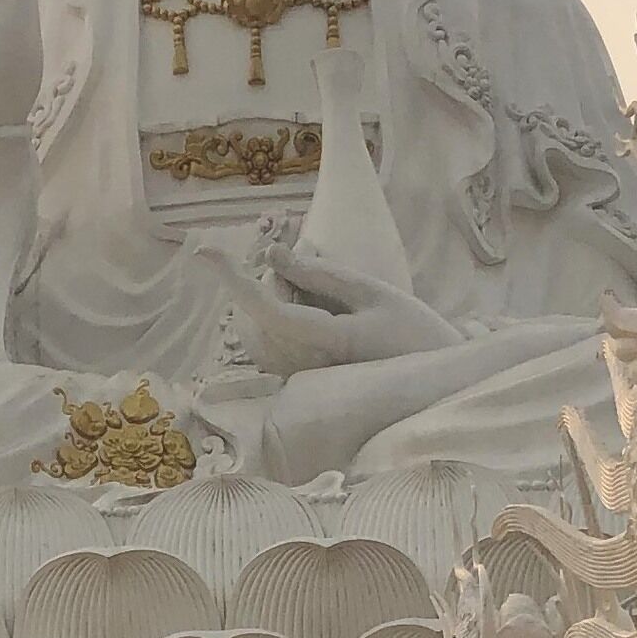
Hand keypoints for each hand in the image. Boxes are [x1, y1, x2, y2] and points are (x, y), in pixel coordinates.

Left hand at [211, 233, 460, 371]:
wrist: (432, 387)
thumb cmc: (413, 334)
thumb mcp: (372, 294)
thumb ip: (320, 274)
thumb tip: (273, 256)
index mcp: (324, 342)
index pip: (266, 308)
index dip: (233, 278)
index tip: (204, 250)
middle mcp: (302, 366)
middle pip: (262, 307)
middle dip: (277, 277)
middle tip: (312, 256)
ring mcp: (296, 376)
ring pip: (261, 322)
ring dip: (279, 294)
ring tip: (324, 289)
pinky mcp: (296, 379)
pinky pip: (270, 336)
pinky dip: (281, 311)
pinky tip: (315, 307)